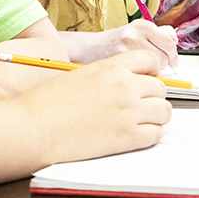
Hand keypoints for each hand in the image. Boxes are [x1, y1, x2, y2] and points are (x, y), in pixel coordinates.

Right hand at [18, 51, 171, 164]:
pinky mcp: (126, 137)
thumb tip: (121, 82)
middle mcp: (125, 86)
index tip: (145, 78)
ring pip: (164, 111)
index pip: (150, 59)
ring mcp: (128, 111)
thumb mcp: (80, 75)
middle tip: (141, 104)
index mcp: (112, 66)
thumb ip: (106, 76)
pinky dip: (150, 135)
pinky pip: (156, 134)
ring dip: (156, 116)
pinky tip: (136, 135)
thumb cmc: (47, 103)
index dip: (150, 70)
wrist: (34, 127)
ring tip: (141, 121)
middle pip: (160, 87)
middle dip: (152, 96)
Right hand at [64, 20, 178, 68]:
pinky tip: (134, 74)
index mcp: (141, 25)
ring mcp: (126, 51)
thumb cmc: (114, 43)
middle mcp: (134, 36)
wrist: (89, 50)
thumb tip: (175, 41)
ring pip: (156, 68)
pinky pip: (143, 77)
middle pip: (165, 56)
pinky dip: (143, 78)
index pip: (170, 41)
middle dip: (163, 63)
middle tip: (152, 65)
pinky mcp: (119, 66)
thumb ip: (159, 34)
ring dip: (153, 72)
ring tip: (140, 68)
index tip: (172, 58)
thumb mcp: (137, 31)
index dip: (173, 53)